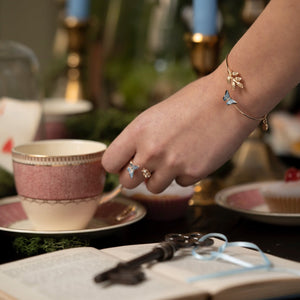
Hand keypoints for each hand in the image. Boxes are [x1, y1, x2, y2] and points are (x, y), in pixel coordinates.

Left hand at [102, 72, 257, 192]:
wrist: (230, 100)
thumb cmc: (193, 102)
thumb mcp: (156, 116)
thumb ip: (140, 139)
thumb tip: (131, 158)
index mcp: (137, 131)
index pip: (109, 163)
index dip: (116, 164)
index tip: (124, 163)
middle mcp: (150, 152)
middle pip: (126, 183)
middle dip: (135, 176)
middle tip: (149, 166)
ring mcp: (171, 165)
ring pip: (152, 188)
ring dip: (160, 178)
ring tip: (175, 158)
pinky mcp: (193, 174)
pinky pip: (179, 184)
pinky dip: (184, 175)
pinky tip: (195, 156)